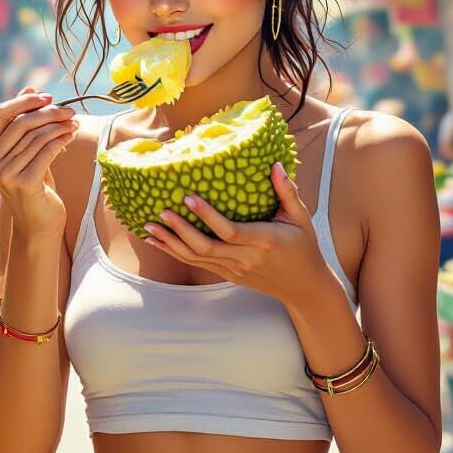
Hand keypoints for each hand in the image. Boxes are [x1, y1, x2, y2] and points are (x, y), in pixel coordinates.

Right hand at [0, 87, 77, 235]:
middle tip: (69, 111)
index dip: (24, 102)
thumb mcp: (26, 150)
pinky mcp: (24, 183)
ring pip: (36, 137)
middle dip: (48, 113)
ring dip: (59, 126)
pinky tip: (71, 135)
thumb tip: (30, 88)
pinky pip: (46, 151)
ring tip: (74, 123)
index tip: (47, 97)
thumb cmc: (34, 183)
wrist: (39, 222)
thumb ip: (24, 122)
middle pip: (20, 124)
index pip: (0, 115)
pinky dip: (61, 139)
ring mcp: (5, 174)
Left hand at [142, 162, 329, 304]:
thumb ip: (287, 192)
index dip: (206, 216)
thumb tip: (275, 164)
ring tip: (148, 226)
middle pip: (205, 247)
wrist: (304, 287)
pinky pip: (197, 264)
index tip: (188, 198)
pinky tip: (158, 242)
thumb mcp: (301, 218)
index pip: (229, 230)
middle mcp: (246, 257)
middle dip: (180, 230)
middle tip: (161, 211)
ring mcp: (235, 269)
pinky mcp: (228, 275)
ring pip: (196, 258)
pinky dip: (175, 253)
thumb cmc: (304, 247)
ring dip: (170, 242)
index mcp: (264, 240)